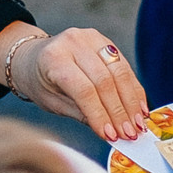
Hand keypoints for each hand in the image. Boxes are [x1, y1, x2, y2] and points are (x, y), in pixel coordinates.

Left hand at [0, 25, 149, 141]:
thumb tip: (111, 133)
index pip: (83, 90)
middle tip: (129, 134)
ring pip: (120, 72)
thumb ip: (81, 114)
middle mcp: (73, 42)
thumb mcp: (52, 102)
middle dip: (119, 112)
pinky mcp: (104, 39)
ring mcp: (91, 37)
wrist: (32, 57)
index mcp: (53, 58)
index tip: (111, 136)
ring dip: (131, 102)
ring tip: (138, 125)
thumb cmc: (40, 82)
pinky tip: (139, 108)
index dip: (100, 114)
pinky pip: (124, 67)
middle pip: (105, 81)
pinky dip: (133, 89)